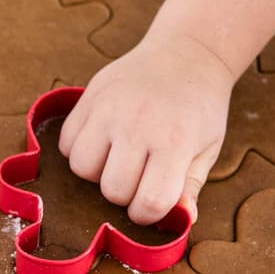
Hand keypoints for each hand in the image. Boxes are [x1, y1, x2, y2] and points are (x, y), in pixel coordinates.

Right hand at [59, 32, 235, 224]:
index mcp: (175, 140)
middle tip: (138, 175)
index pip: (150, 202)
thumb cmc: (200, 108)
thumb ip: (191, 186)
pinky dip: (79, 150)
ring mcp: (109, 107)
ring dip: (97, 173)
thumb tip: (183, 219)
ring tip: (117, 157)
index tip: (152, 202)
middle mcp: (138, 123)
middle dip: (124, 193)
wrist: (187, 54)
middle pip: (112, 190)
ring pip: (81, 169)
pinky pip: (66, 143)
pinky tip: (102, 140)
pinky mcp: (89, 95)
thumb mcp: (207, 148)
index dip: (148, 213)